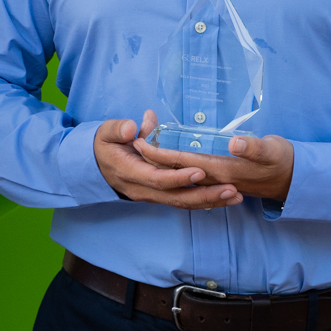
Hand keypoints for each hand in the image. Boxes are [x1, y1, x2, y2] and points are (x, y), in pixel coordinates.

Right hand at [94, 111, 242, 209]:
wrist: (95, 166)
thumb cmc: (104, 145)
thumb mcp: (106, 132)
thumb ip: (118, 129)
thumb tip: (133, 126)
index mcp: (131, 173)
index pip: (158, 179)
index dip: (179, 177)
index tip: (201, 170)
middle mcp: (143, 190)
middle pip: (176, 198)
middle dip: (205, 196)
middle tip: (231, 190)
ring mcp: (152, 196)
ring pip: (182, 203)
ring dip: (210, 201)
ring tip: (235, 196)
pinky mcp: (160, 196)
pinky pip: (183, 202)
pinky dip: (204, 202)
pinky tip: (224, 198)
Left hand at [136, 130, 295, 202]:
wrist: (295, 179)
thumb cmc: (282, 160)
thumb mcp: (271, 150)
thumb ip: (252, 147)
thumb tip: (234, 142)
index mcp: (223, 169)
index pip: (184, 162)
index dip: (161, 153)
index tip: (141, 142)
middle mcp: (216, 179)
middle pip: (178, 171)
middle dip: (155, 159)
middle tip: (133, 143)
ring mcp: (218, 182)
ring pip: (183, 176)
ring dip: (164, 166)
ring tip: (146, 153)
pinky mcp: (221, 182)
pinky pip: (193, 180)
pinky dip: (178, 172)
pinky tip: (169, 167)